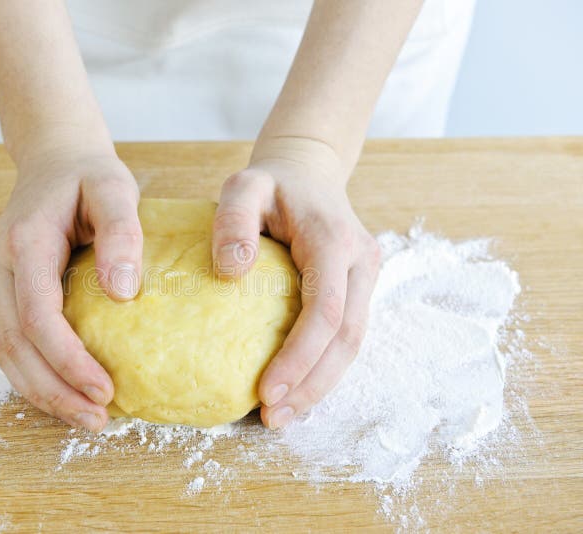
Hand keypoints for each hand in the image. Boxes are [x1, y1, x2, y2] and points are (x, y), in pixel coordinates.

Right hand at [0, 146, 142, 431]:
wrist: (54, 156)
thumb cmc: (89, 173)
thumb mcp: (114, 187)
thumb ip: (121, 232)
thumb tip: (124, 293)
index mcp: (25, 240)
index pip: (36, 316)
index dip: (67, 359)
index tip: (104, 388)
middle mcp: (0, 263)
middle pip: (12, 344)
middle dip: (52, 389)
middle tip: (97, 419)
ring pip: (3, 349)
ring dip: (40, 390)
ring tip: (85, 417)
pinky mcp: (5, 288)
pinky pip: (9, 339)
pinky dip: (34, 372)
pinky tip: (65, 390)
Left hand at [212, 138, 380, 429]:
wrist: (310, 172)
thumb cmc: (271, 182)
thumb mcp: (244, 185)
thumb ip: (233, 219)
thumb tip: (231, 271)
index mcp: (334, 240)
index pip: (326, 310)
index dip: (300, 356)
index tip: (266, 390)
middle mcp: (360, 261)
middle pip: (347, 337)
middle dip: (312, 384)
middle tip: (272, 417)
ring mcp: (365, 275)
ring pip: (353, 343)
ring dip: (320, 384)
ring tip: (283, 415)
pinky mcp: (358, 287)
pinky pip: (346, 335)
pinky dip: (323, 367)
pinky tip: (297, 390)